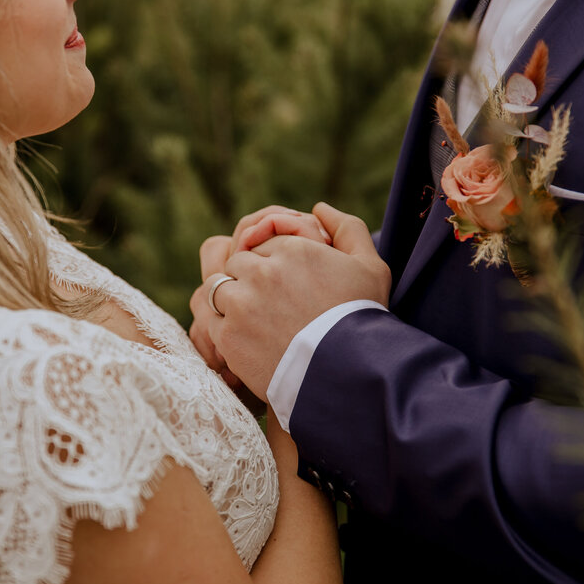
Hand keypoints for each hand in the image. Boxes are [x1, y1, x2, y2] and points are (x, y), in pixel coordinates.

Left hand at [202, 202, 389, 400]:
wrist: (349, 375)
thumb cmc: (362, 320)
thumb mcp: (370, 266)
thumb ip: (347, 228)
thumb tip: (318, 207)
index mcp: (292, 248)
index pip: (262, 244)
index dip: (272, 265)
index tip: (286, 289)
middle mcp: (262, 270)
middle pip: (237, 264)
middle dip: (248, 280)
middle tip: (271, 307)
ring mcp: (241, 303)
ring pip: (218, 290)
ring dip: (232, 303)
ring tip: (257, 324)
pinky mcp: (228, 336)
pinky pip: (212, 322)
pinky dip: (226, 330)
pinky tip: (251, 343)